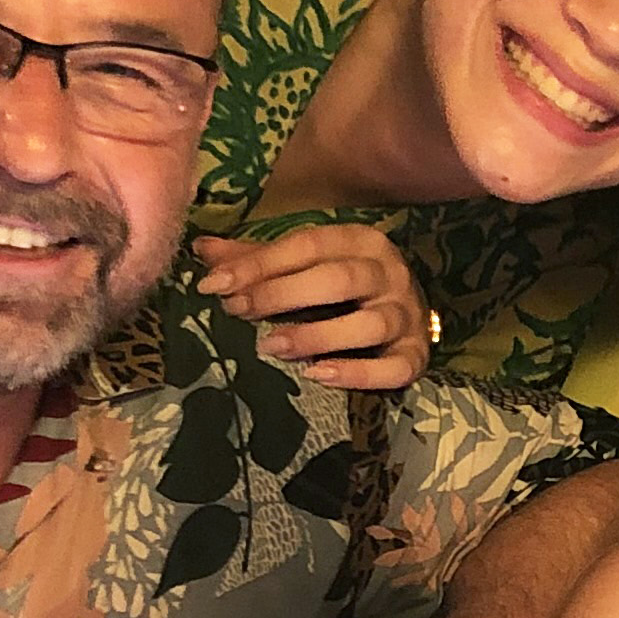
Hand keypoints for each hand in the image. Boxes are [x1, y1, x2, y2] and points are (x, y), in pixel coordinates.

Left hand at [195, 224, 433, 388]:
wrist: (410, 311)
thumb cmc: (345, 286)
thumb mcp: (306, 264)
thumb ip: (258, 258)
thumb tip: (202, 249)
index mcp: (359, 241)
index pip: (308, 245)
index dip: (260, 264)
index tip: (215, 284)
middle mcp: (389, 272)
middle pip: (338, 279)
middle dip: (283, 295)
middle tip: (238, 312)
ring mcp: (407, 315)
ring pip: (369, 324)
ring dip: (317, 336)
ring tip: (272, 347)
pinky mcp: (416, 355)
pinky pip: (395, 368)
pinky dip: (359, 374)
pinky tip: (320, 376)